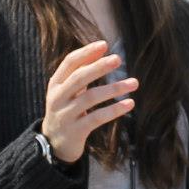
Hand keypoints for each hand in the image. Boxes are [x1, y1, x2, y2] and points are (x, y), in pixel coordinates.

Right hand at [41, 41, 135, 163]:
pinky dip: (114, 110)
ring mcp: (65, 115)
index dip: (86, 52)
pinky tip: (129, 103)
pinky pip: (97, 118)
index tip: (104, 44)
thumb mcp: (67, 91)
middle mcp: (57, 98)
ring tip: (134, 83)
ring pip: (91, 98)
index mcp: (55, 84)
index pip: (69, 63)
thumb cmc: (66, 111)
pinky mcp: (75, 131)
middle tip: (118, 59)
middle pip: (79, 78)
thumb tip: (100, 51)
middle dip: (99, 67)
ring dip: (114, 88)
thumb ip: (80, 73)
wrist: (54, 144)